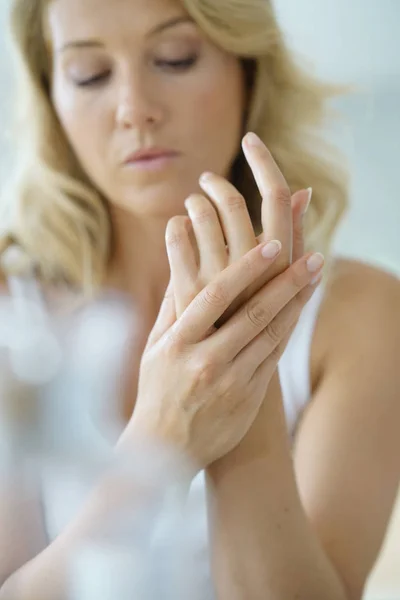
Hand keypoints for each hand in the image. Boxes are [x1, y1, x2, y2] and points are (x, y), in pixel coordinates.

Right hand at [130, 244, 322, 475]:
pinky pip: (273, 357)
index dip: (246, 268)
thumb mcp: (154, 348)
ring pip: (270, 335)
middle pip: (254, 313)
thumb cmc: (157, 390)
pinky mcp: (247, 397)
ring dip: (296, 303)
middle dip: (287, 282)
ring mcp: (229, 381)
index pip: (216, 297)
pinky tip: (299, 309)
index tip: (271, 245)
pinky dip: (288, 330)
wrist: (164, 449)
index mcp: (178, 343)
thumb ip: (171, 307)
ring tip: (314, 276)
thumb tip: (182, 266)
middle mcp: (205, 361)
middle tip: (314, 257)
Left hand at [172, 133, 311, 325]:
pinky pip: (176, 235)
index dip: (264, 163)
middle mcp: (251, 272)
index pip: (278, 200)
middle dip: (216, 182)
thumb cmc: (255, 325)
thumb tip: (303, 191)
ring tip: (193, 203)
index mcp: (281, 267)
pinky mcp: (186, 292)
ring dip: (194, 200)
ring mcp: (217, 283)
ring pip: (200, 214)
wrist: (219, 379)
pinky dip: (176, 224)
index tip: (250, 139)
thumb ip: (292, 237)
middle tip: (207, 178)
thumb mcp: (283, 283)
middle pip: (232, 202)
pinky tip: (179, 229)